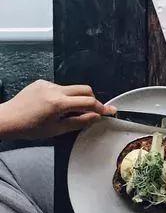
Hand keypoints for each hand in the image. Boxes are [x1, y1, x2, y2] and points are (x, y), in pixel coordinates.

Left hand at [0, 80, 115, 139]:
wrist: (8, 119)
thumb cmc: (30, 128)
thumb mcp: (57, 129)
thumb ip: (79, 121)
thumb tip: (95, 116)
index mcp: (59, 104)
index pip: (88, 102)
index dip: (101, 107)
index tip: (109, 111)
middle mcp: (54, 90)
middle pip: (84, 89)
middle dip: (92, 99)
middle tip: (92, 111)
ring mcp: (47, 84)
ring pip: (71, 89)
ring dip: (75, 99)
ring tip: (65, 113)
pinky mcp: (41, 82)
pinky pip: (59, 88)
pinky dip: (62, 97)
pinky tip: (52, 107)